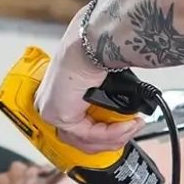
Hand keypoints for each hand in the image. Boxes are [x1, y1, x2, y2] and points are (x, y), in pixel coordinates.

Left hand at [35, 18, 145, 153]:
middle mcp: (51, 104)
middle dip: (111, 139)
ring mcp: (52, 112)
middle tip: (131, 129)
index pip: (77, 129)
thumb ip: (105, 104)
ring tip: (133, 126)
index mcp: (58, 95)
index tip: (122, 132)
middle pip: (81, 139)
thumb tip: (124, 118)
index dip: (102, 135)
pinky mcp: (60, 116)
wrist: (93, 43)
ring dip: (116, 136)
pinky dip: (113, 133)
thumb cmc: (97, 52)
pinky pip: (90, 135)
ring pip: (86, 141)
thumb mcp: (103, 83)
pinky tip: (127, 125)